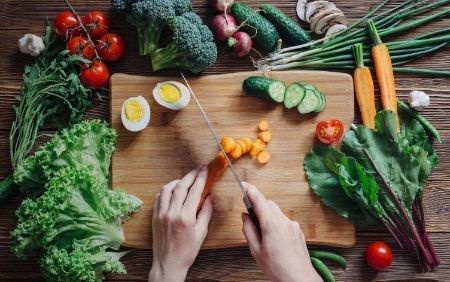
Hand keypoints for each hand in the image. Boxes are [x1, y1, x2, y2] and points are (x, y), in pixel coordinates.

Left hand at [149, 166, 212, 281]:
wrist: (168, 264)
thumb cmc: (187, 251)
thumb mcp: (201, 232)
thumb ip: (206, 212)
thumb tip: (209, 196)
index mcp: (185, 217)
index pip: (194, 191)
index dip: (201, 178)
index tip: (205, 170)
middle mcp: (171, 213)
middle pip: (181, 186)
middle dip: (191, 175)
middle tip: (198, 170)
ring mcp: (161, 214)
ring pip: (167, 189)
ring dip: (177, 181)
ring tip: (186, 180)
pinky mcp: (154, 216)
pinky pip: (158, 197)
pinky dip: (166, 190)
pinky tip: (172, 190)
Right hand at [241, 182, 321, 281]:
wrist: (299, 279)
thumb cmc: (278, 268)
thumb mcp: (256, 250)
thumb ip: (248, 230)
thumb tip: (245, 217)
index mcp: (272, 224)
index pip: (259, 200)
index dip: (250, 190)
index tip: (243, 184)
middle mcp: (284, 221)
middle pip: (269, 204)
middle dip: (259, 207)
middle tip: (250, 218)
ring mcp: (293, 225)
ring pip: (277, 213)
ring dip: (268, 217)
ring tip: (263, 236)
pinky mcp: (298, 231)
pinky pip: (284, 221)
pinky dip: (276, 224)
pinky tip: (274, 240)